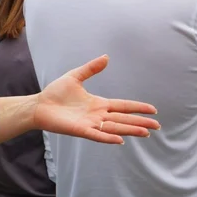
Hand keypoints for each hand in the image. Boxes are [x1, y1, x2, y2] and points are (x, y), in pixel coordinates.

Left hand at [34, 55, 159, 143]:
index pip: (123, 106)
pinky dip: (109, 137)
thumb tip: (107, 57)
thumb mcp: (75, 76)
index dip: (138, 108)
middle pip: (124, 119)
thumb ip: (91, 69)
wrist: (39, 104)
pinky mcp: (81, 130)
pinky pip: (98, 135)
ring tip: (146, 133)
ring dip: (130, 130)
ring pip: (115, 128)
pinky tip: (121, 139)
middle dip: (140, 122)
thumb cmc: (55, 92)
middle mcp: (98, 115)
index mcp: (99, 104)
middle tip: (157, 126)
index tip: (153, 110)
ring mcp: (90, 124)